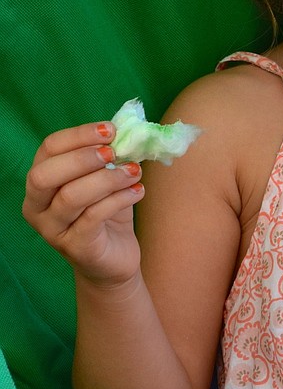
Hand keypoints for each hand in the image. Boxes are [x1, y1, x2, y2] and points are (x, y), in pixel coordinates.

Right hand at [23, 122, 144, 286]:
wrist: (115, 259)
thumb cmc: (107, 213)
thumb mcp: (106, 180)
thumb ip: (110, 157)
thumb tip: (128, 129)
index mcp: (40, 182)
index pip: (49, 149)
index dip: (78, 136)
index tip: (110, 130)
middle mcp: (37, 207)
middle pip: (46, 175)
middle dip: (82, 158)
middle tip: (115, 152)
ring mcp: (52, 230)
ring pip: (71, 196)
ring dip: (107, 179)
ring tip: (135, 172)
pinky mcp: (74, 247)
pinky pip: (93, 217)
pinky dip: (119, 199)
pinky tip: (138, 191)